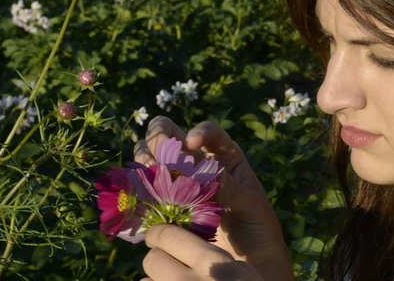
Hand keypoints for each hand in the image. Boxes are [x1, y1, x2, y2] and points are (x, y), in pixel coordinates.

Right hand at [135, 116, 293, 279]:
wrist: (248, 260)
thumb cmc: (257, 228)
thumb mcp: (252, 208)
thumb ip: (234, 192)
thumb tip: (214, 176)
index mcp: (224, 157)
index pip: (208, 132)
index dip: (198, 132)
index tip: (191, 143)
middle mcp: (197, 163)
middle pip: (168, 134)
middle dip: (160, 139)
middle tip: (161, 160)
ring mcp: (176, 182)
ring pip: (149, 156)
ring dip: (145, 162)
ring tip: (153, 182)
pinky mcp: (162, 203)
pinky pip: (141, 189)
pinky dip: (136, 189)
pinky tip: (141, 199)